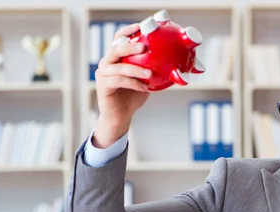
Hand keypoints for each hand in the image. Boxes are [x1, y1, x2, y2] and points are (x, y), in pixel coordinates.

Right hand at [94, 23, 150, 147]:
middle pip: (116, 49)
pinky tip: (144, 87)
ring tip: (150, 74)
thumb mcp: (147, 81)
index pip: (119, 39)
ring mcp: (103, 73)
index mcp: (117, 58)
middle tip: (144, 47)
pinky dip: (133, 83)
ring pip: (118, 66)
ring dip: (135, 69)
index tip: (140, 27)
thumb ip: (154, 71)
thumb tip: (176, 65)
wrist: (121, 116)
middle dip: (130, 47)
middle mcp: (107, 62)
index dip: (128, 32)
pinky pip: (119, 80)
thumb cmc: (133, 96)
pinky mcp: (103, 85)